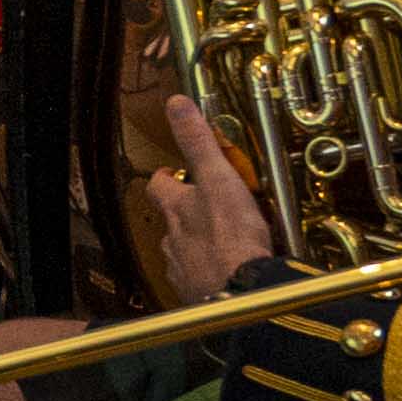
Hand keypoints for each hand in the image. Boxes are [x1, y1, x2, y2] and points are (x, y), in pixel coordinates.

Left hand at [135, 95, 276, 310]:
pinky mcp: (199, 294)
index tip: (174, 172)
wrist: (241, 295)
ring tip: (218, 240)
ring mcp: (184, 269)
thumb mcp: (218, 179)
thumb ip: (198, 142)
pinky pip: (199, 280)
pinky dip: (209, 274)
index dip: (166, 177)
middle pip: (170, 221)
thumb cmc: (232, 239)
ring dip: (195, 244)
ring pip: (183, 251)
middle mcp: (173, 240)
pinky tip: (224, 273)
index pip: (160, 186)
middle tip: (202, 205)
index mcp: (177, 210)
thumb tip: (177, 105)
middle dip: (182, 213)